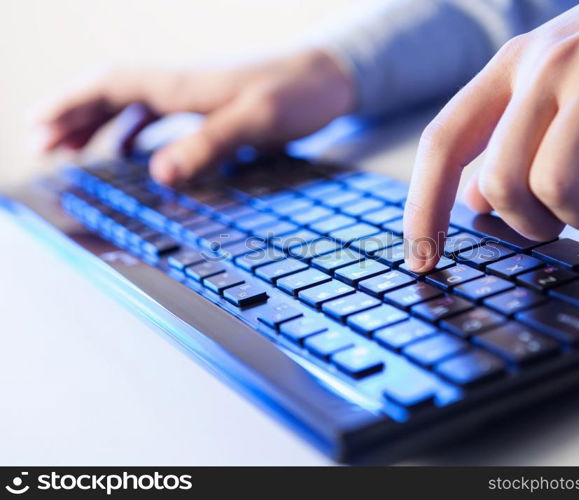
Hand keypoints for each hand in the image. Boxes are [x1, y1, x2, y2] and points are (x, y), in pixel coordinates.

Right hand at [30, 49, 353, 184]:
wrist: (329, 76)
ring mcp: (193, 94)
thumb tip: (159, 175)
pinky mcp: (209, 106)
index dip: (69, 104)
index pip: (108, 85)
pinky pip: (155, 116)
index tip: (36, 126)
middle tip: (41, 146)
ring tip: (70, 150)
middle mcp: (179, 84)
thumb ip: (207, 145)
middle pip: (109, 93)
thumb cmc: (295, 94)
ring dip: (95, 125)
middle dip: (70, 117)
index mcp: (180, 84)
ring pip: (128, 104)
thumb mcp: (253, 121)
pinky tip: (130, 152)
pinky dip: (132, 132)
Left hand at [404, 0, 578, 271]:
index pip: (444, 142)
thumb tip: (472, 201)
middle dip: (531, 224)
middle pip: (501, 182)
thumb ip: (511, 139)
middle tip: (566, 219)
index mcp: (515, 64)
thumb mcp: (560, 86)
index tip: (419, 258)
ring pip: (556, 188)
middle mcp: (548, 64)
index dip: (422, 207)